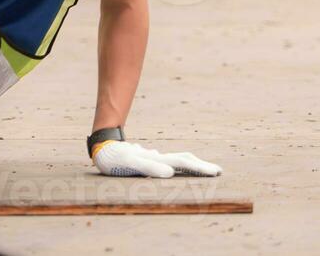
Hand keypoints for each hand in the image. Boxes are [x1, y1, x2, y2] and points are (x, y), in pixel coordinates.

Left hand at [93, 140, 222, 178]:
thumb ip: (148, 166)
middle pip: (182, 159)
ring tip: (202, 168)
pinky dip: (175, 165)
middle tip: (217, 171)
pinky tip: (173, 169)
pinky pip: (165, 163)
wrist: (102, 147)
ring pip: (175, 160)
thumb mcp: (131, 162)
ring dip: (190, 164)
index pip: (183, 163)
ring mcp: (151, 158)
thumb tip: (169, 172)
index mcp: (158, 160)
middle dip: (200, 166)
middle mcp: (157, 159)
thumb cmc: (115, 157)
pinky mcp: (144, 160)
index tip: (216, 172)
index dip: (199, 168)